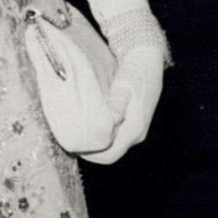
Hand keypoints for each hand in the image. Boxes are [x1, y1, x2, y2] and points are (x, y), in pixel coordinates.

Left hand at [85, 45, 164, 165]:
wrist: (147, 62)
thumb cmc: (133, 72)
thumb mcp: (123, 86)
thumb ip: (117, 103)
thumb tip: (113, 120)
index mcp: (134, 128)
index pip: (109, 154)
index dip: (90, 155)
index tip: (73, 147)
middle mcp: (137, 134)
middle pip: (109, 155)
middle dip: (90, 153)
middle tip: (70, 143)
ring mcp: (136, 131)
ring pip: (112, 148)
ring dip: (95, 146)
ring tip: (77, 136)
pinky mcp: (133, 125)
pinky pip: (115, 139)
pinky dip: (102, 139)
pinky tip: (89, 129)